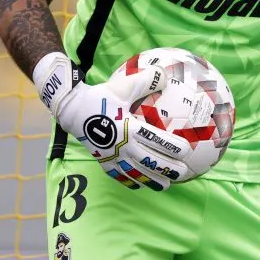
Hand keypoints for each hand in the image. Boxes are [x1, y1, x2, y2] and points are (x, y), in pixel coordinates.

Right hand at [33, 52, 191, 190]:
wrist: (72, 109)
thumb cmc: (101, 96)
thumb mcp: (124, 85)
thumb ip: (147, 80)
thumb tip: (167, 73)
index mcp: (129, 127)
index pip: (155, 139)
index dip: (172, 146)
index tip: (187, 151)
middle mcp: (121, 144)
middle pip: (149, 161)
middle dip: (168, 168)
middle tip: (183, 173)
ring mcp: (111, 155)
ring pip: (135, 173)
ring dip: (152, 180)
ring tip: (166, 185)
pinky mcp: (102, 160)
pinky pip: (118, 175)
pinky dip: (130, 182)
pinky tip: (140, 186)